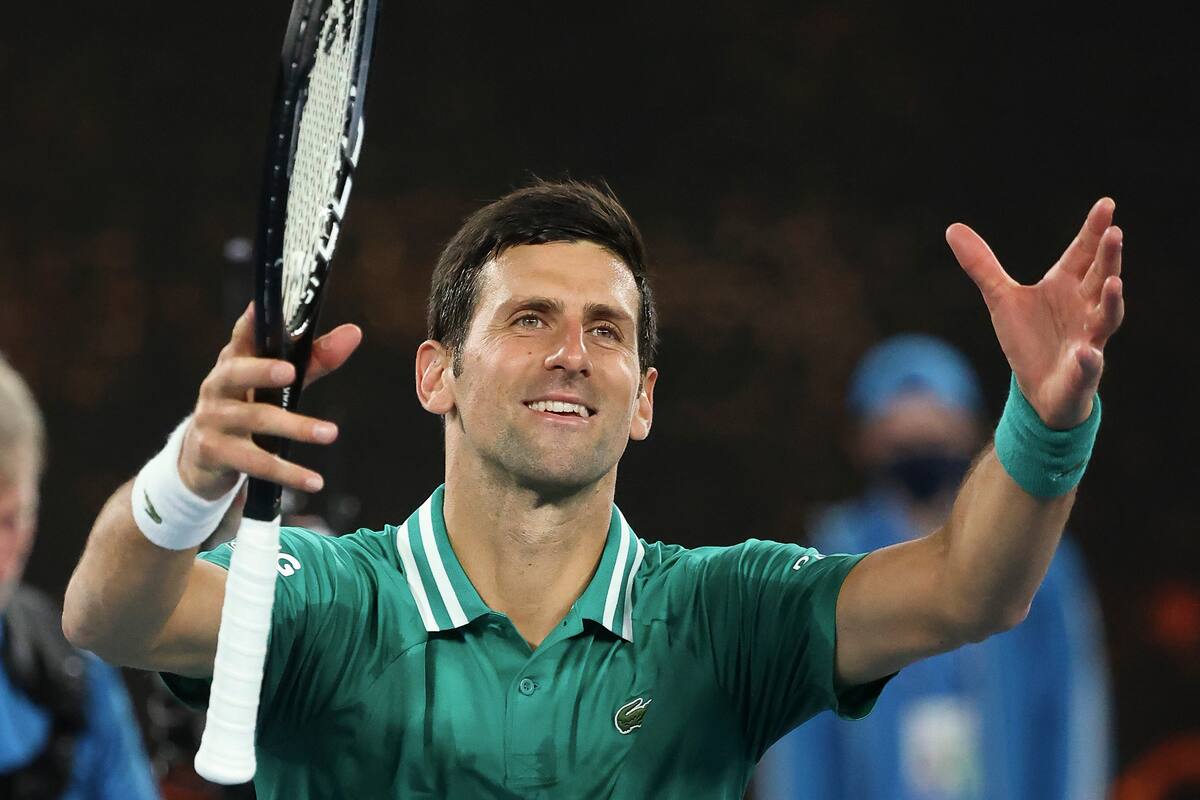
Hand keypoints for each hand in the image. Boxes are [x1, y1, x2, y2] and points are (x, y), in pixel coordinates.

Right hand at [180, 304, 362, 498]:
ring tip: (330, 434)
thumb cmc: (250, 407)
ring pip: (255, 420)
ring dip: (295, 427)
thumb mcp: (279, 384)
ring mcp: (213, 419)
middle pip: (237, 373)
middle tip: (292, 372)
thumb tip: (355, 332)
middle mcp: (218, 385)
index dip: (251, 321)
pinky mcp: (214, 452)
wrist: (203, 458)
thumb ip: (315, 360)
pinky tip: (315, 480)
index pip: (242, 335)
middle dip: (262, 371)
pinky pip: (254, 463)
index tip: (260, 306)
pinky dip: (287, 473)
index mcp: (234, 360)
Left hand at [946, 198, 1124, 428]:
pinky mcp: (1081, 372)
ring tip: (1115, 283)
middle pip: (1101, 277)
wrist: (1038, 389)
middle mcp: (1084, 308)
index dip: (1093, 229)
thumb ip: (982, 265)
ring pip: (1106, 317)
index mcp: (1066, 286)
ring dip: (1112, 301)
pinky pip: (1088, 365)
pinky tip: (1086, 353)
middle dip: (1108, 257)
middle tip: (1115, 233)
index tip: (1106, 203)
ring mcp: (1087, 339)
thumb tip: (952, 228)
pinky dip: (1088, 359)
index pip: (1083, 252)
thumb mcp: (1001, 299)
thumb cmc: (1029, 338)